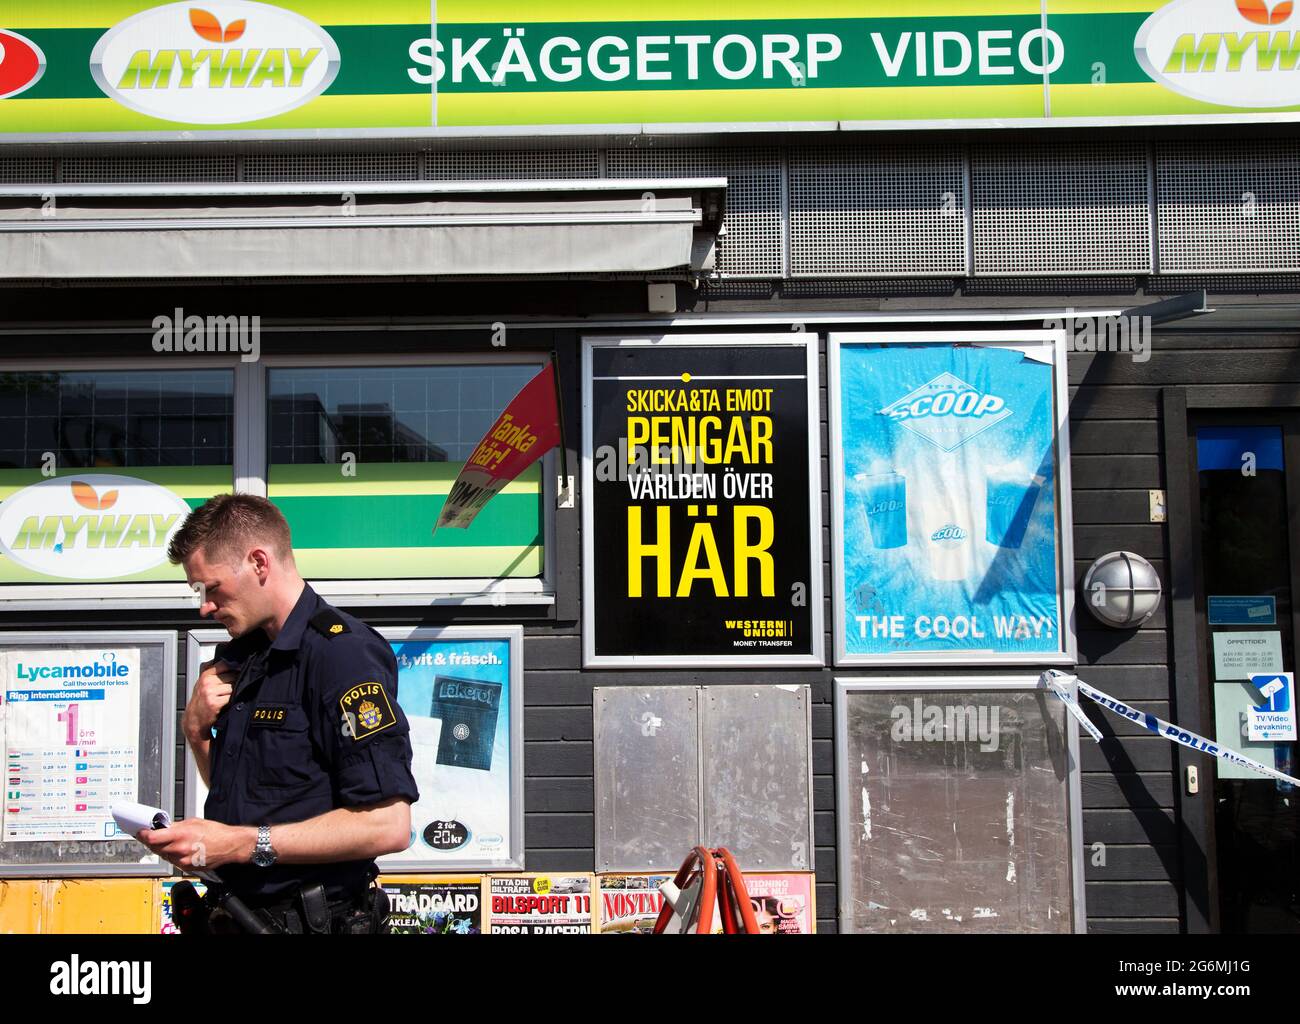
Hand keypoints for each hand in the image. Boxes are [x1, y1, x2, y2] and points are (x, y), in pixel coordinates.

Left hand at [136, 818, 256, 870]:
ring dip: (162, 849)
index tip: (139, 832)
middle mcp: (179, 850)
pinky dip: (172, 855)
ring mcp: (182, 860)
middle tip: (150, 835)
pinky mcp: (186, 868)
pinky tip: (179, 849)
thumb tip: (163, 828)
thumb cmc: (216, 832)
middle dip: (151, 841)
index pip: (152, 838)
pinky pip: (172, 861)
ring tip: (171, 841)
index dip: (143, 835)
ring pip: (163, 855)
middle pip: (155, 848)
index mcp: (180, 835)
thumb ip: (176, 826)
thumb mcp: (194, 822)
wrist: (230, 845)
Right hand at [183, 659, 235, 743]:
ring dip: (234, 692)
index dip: (234, 668)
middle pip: (232, 675)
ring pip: (233, 686)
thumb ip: (214, 672)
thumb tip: (231, 663)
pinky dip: (232, 700)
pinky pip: (231, 697)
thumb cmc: (200, 701)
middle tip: (232, 688)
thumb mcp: (203, 683)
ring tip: (228, 696)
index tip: (238, 671)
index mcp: (205, 675)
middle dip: (235, 682)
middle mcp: (207, 682)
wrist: (194, 719)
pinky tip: (227, 703)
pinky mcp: (214, 703)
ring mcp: (210, 692)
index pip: (225, 664)